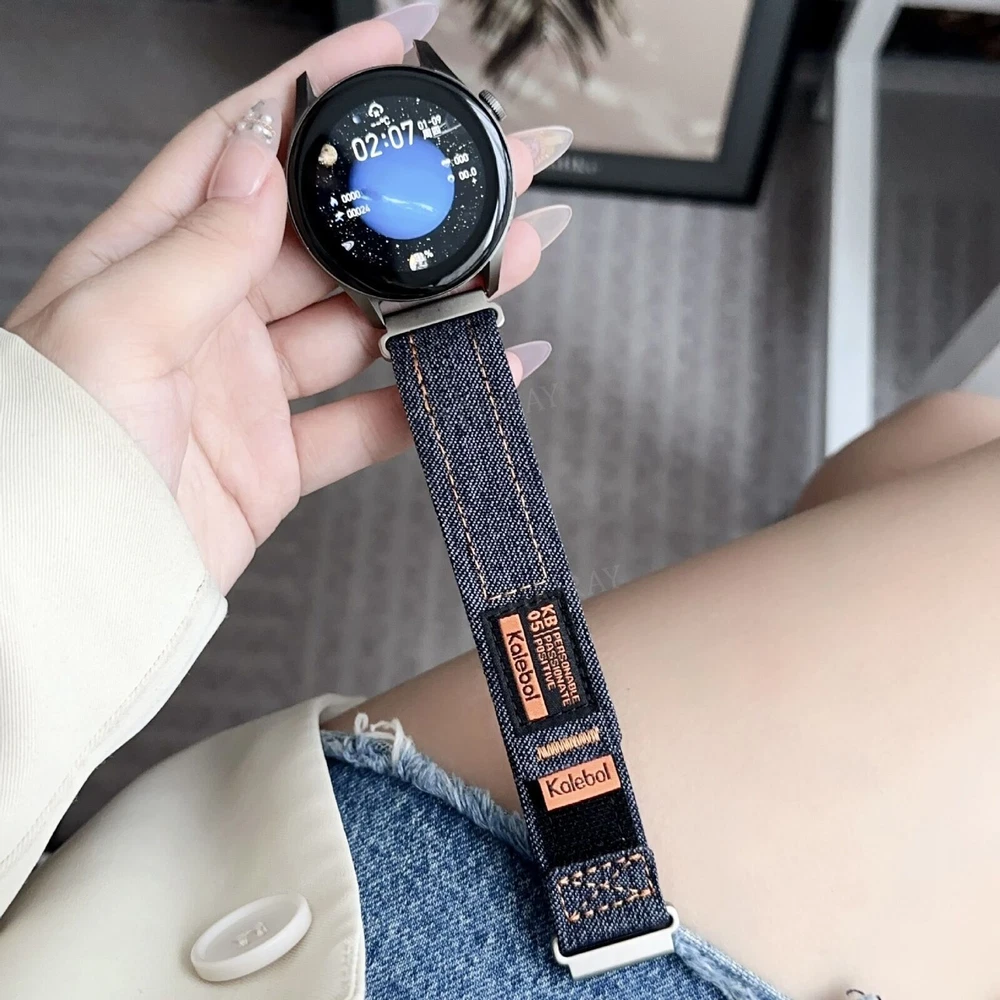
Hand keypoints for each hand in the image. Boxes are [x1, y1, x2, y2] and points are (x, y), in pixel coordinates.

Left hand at [6, 15, 567, 592]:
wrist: (67, 587)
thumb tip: (262, 156)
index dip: (318, 93)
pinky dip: (428, 400)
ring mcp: (248, 387)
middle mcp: (206, 313)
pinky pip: (370, 419)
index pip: (244, 148)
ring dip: (440, 295)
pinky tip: (480, 369)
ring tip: (512, 260)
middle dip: (413, 200)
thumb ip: (198, 248)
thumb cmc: (51, 459)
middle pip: (330, 236)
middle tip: (489, 171)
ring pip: (364, 324)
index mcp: (151, 259)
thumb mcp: (113, 330)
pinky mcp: (279, 456)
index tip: (388, 51)